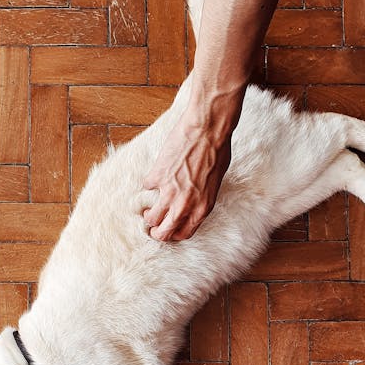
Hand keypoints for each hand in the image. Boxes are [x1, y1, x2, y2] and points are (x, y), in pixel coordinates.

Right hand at [142, 112, 230, 240]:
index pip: (184, 234)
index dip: (174, 234)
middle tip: (154, 226)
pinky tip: (154, 177)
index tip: (169, 230)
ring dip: (148, 214)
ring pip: (151, 217)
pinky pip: (147, 187)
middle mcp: (185, 204)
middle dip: (157, 232)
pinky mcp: (157, 176)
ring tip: (148, 208)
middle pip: (164, 233)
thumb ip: (201, 198)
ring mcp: (169, 192)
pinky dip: (149, 183)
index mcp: (202, 208)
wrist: (207, 130)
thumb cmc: (217, 152)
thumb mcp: (214, 183)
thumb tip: (190, 204)